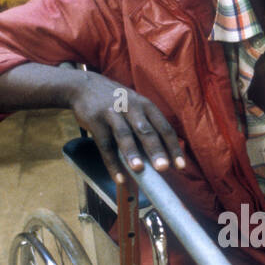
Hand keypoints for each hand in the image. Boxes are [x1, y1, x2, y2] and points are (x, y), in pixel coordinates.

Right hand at [68, 71, 185, 181]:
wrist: (83, 86)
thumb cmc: (117, 102)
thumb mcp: (136, 106)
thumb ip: (148, 126)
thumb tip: (163, 157)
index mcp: (146, 106)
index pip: (164, 128)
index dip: (173, 148)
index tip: (181, 167)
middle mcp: (132, 107)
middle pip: (146, 130)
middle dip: (155, 150)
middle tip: (163, 168)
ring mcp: (112, 113)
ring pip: (124, 135)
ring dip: (132, 153)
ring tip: (139, 169)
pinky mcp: (95, 120)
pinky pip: (105, 145)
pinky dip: (112, 163)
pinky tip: (119, 178)